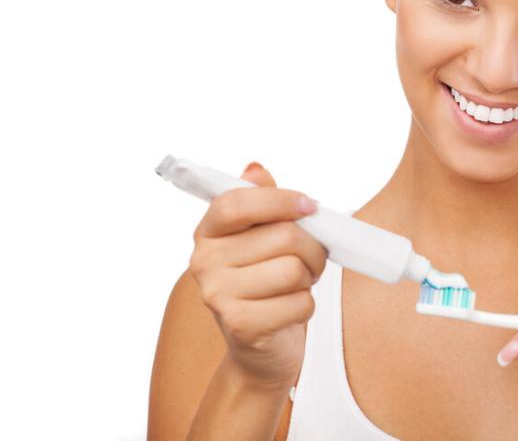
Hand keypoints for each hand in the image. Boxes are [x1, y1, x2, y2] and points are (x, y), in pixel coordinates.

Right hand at [188, 161, 327, 388]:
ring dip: (309, 278)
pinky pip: (299, 302)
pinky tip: (289, 310)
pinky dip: (306, 307)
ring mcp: (218, 295)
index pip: (238, 202)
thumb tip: (255, 170)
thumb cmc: (267, 284)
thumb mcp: (263, 238)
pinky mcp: (240, 325)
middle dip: (312, 248)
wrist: (260, 348)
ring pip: (294, 270)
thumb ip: (261, 202)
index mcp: (209, 232)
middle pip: (284, 236)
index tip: (310, 207)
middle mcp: (205, 261)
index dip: (280, 200)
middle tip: (310, 259)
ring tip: (298, 285)